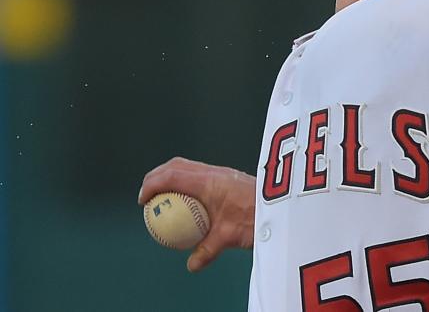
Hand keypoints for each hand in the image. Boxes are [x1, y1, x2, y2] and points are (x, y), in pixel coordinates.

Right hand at [139, 157, 255, 271]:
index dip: (152, 185)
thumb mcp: (230, 236)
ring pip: (188, 167)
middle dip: (157, 177)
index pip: (172, 175)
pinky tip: (187, 203)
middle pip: (176, 165)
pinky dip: (186, 183)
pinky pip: (199, 175)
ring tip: (163, 198)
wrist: (284, 203)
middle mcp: (214, 172)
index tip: (143, 201)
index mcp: (209, 181)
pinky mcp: (228, 177)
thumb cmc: (258, 217)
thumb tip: (191, 265)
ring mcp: (221, 172)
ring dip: (171, 178)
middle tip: (147, 196)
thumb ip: (208, 250)